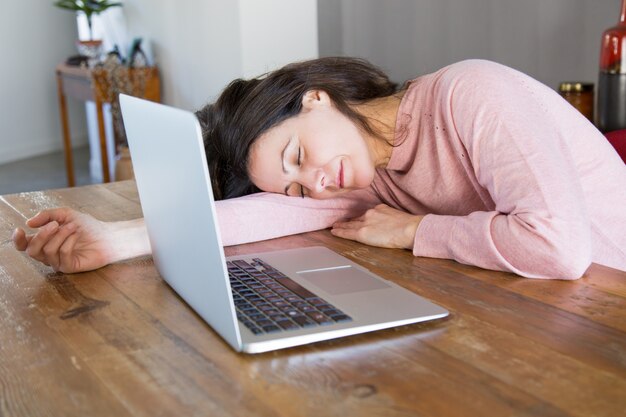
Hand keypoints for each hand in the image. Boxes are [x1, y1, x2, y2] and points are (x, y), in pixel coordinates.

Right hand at [12, 208, 148, 273]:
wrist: (108, 235)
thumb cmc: (87, 226)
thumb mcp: (65, 214)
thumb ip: (47, 215)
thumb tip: (29, 223)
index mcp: (44, 241)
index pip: (24, 245)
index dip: (18, 240)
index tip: (20, 229)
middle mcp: (49, 254)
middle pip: (32, 250)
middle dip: (42, 235)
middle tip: (55, 224)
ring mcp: (59, 262)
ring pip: (48, 251)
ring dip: (60, 236)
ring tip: (73, 227)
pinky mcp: (70, 267)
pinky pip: (62, 254)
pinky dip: (69, 241)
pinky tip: (77, 235)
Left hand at [330, 204, 422, 249]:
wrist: (409, 229)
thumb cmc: (409, 225)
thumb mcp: (398, 216)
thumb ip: (390, 218)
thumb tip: (390, 223)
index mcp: (380, 209)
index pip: (366, 214)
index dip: (359, 217)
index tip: (354, 219)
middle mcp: (370, 213)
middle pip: (356, 218)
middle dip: (348, 221)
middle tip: (339, 222)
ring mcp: (365, 223)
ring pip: (349, 225)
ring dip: (341, 226)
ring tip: (334, 227)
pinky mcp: (362, 233)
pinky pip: (347, 232)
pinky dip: (339, 232)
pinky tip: (334, 232)